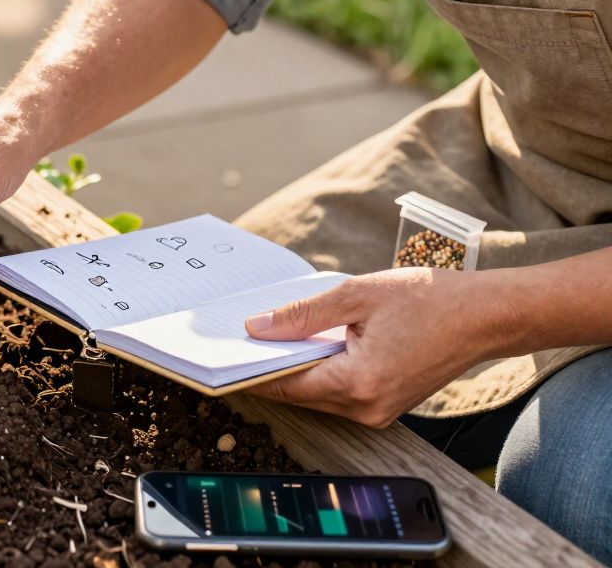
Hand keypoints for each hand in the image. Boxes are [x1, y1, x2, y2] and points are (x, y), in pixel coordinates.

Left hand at [244, 267, 516, 427]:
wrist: (486, 315)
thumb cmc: (430, 298)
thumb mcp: (356, 295)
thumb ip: (302, 315)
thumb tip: (256, 328)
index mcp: (358, 384)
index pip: (285, 385)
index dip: (250, 370)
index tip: (221, 355)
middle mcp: (367, 409)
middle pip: (297, 393)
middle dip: (269, 365)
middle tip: (238, 337)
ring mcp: (378, 413)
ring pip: (316, 394)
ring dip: (295, 367)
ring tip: (268, 335)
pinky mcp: (385, 406)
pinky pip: (338, 391)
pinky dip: (320, 370)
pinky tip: (307, 343)